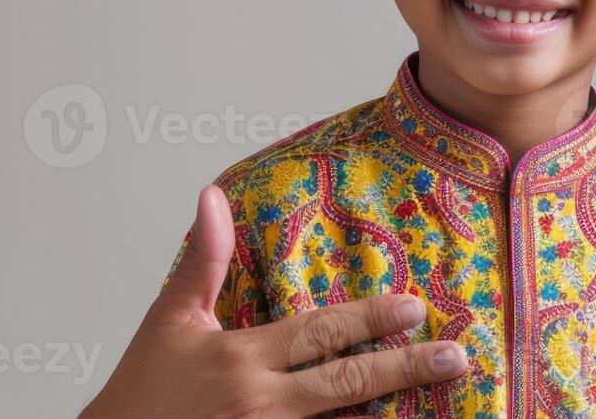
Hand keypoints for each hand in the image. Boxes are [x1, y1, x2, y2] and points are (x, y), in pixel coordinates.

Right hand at [81, 185, 469, 418]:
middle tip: (455, 356)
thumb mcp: (169, 323)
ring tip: (443, 396)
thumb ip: (202, 262)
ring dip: (389, 410)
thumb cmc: (140, 393)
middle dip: (405, 368)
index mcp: (239, 359)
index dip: (369, 319)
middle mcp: (258, 404)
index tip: (412, 307)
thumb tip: (212, 197)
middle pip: (345, 383)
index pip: (318, 334)